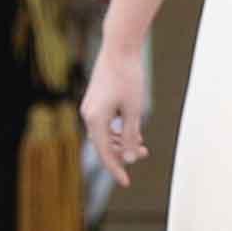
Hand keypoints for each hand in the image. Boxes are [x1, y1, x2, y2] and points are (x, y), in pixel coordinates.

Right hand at [79, 44, 147, 185]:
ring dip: (121, 141)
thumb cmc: (129, 78)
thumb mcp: (134, 111)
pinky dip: (118, 129)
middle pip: (104, 144)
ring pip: (104, 133)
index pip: (104, 153)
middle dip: (122, 153)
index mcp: (95, 119)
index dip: (116, 169)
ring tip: (141, 144)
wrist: (120, 47)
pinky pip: (105, 122)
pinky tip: (133, 130)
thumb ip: (130, 136)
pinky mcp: (96, 99)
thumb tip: (128, 158)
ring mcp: (90, 106)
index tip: (126, 183)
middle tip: (143, 153)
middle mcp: (88, 114)